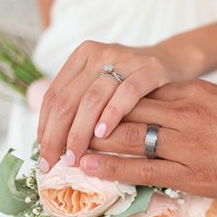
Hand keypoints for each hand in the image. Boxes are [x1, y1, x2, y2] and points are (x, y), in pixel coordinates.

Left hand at [37, 41, 185, 172]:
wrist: (172, 63)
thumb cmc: (133, 84)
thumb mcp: (104, 86)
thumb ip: (82, 104)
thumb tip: (54, 144)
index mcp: (83, 56)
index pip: (54, 96)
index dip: (45, 127)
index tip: (45, 155)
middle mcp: (100, 55)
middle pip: (68, 99)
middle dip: (57, 135)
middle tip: (55, 162)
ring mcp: (125, 60)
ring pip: (92, 99)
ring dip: (80, 132)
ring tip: (75, 155)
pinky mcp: (149, 70)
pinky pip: (126, 94)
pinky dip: (112, 115)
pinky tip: (103, 134)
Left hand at [81, 80, 216, 199]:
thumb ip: (191, 101)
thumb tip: (163, 106)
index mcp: (193, 93)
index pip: (140, 92)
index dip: (111, 100)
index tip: (90, 106)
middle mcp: (186, 114)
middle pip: (128, 111)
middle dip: (95, 119)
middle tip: (68, 125)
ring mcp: (188, 144)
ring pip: (130, 138)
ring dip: (96, 142)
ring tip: (69, 147)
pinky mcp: (193, 173)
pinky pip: (144, 169)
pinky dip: (113, 167)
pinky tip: (90, 166)